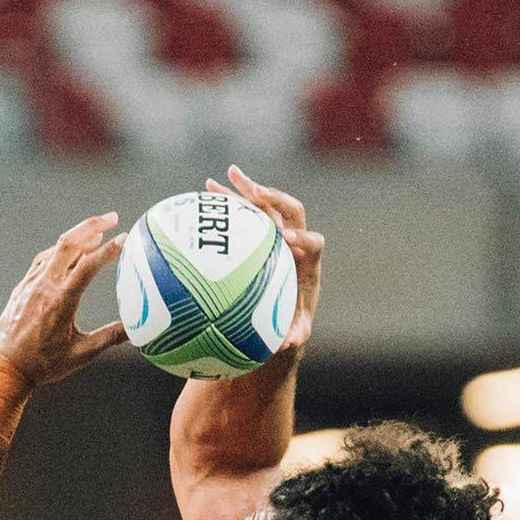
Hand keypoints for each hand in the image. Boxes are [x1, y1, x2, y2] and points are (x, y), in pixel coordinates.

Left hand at [0, 214, 127, 388]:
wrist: (5, 367)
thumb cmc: (43, 364)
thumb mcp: (81, 354)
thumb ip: (110, 338)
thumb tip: (137, 330)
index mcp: (61, 301)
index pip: (88, 266)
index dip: (108, 250)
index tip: (125, 238)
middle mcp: (44, 286)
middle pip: (69, 243)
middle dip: (92, 225)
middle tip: (113, 217)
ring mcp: (31, 283)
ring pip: (56, 249)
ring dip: (78, 236)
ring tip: (98, 232)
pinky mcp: (23, 286)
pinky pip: (43, 260)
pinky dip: (61, 250)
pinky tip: (71, 251)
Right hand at [222, 165, 321, 360]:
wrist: (281, 310)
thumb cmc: (290, 324)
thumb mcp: (294, 333)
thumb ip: (294, 336)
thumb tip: (286, 344)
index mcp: (307, 263)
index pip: (313, 242)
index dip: (304, 237)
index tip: (286, 238)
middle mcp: (294, 240)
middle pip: (291, 210)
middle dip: (275, 198)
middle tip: (256, 192)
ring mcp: (275, 232)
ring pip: (266, 204)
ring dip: (248, 188)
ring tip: (228, 175)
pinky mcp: (258, 231)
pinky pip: (244, 211)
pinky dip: (228, 199)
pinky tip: (207, 188)